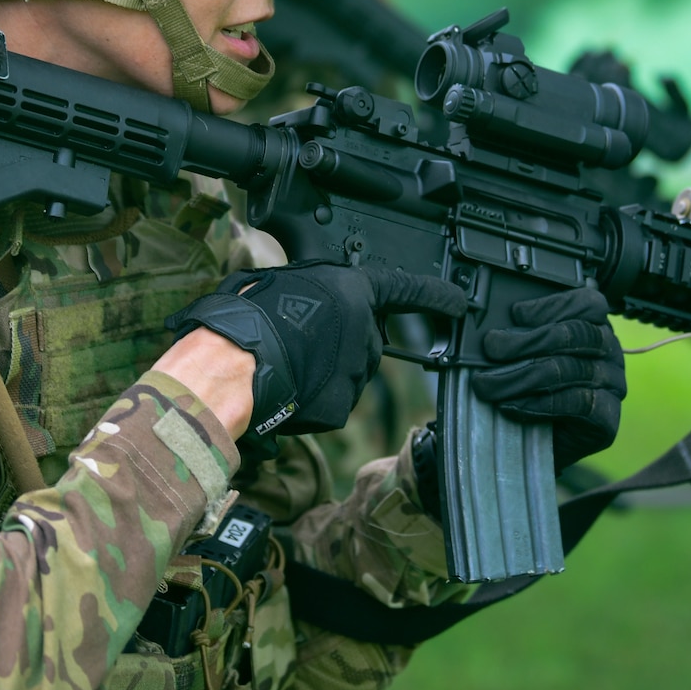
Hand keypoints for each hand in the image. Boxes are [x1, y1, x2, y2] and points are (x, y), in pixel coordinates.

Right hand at [169, 262, 466, 443]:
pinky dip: (310, 400)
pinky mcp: (340, 408)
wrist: (230, 359)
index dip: (436, 296)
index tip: (460, 302)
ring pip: (347, 376)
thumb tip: (318, 303)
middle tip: (301, 341)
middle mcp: (363, 332)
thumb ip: (320, 293)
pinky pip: (330, 404)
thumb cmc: (249, 313)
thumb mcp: (288, 281)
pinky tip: (286, 386)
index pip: (407, 291)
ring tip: (284, 363)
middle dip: (343, 345)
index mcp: (352, 291)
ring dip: (324, 373)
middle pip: (367, 343)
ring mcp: (354, 373)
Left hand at [470, 287, 626, 471]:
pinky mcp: (609, 419)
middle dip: (528, 340)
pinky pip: (578, 404)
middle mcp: (610, 352)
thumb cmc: (531, 388)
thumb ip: (519, 334)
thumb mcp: (525, 354)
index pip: (587, 304)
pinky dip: (539, 403)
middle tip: (491, 348)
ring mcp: (613, 385)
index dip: (552, 306)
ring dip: (522, 376)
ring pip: (571, 370)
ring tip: (489, 384)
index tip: (515, 314)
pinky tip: (511, 405)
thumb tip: (494, 325)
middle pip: (577, 334)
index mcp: (595, 326)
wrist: (537, 443)